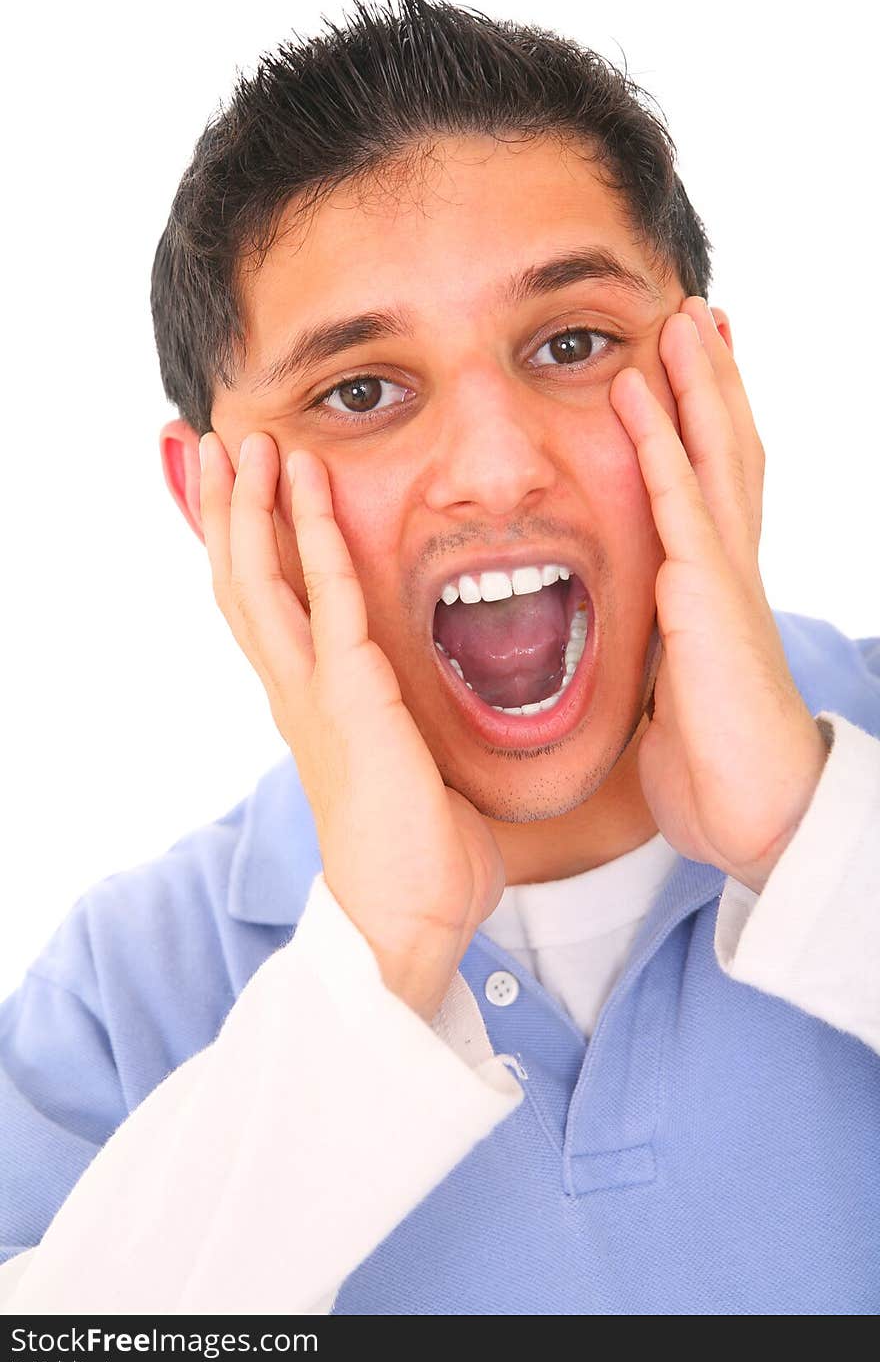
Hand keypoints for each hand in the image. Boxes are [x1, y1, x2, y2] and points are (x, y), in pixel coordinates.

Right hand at [198, 432, 504, 1020]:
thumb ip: (398, 726)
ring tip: (248, 441)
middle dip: (227, 510)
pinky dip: (313, 538)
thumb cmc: (415, 854)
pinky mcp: (348, 699)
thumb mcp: (400, 768)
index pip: (261, 606)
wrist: (405, 920)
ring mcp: (312, 694)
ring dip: (253, 506)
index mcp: (307, 704)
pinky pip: (328, 602)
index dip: (243, 544)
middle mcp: (294, 690)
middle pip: (239, 580)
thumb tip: (423, 713)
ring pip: (261, 580)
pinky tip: (309, 487)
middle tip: (217, 441)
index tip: (236, 488)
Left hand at [609, 297, 830, 894]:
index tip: (691, 371)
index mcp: (715, 589)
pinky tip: (636, 392)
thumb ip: (663, 648)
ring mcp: (720, 577)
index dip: (708, 426)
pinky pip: (677, 502)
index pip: (716, 488)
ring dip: (695, 384)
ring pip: (713, 457)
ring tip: (678, 319)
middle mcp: (726, 569)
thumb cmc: (713, 760)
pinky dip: (658, 442)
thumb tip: (642, 641)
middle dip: (712, 382)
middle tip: (697, 314)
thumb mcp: (678, 688)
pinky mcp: (703, 597)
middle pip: (727, 452)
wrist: (756, 811)